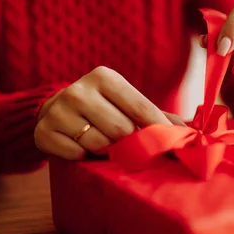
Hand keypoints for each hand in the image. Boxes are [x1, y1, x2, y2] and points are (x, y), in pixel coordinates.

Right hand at [34, 66, 183, 159]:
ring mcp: (59, 111)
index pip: (141, 108)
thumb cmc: (102, 108)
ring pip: (100, 144)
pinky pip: (76, 155)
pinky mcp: (44, 132)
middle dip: (128, 141)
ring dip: (105, 150)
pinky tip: (79, 145)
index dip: (158, 129)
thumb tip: (188, 133)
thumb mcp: (126, 103)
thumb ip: (157, 115)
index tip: (172, 144)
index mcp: (105, 77)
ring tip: (101, 140)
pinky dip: (83, 156)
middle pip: (122, 130)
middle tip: (125, 141)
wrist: (54, 111)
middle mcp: (79, 90)